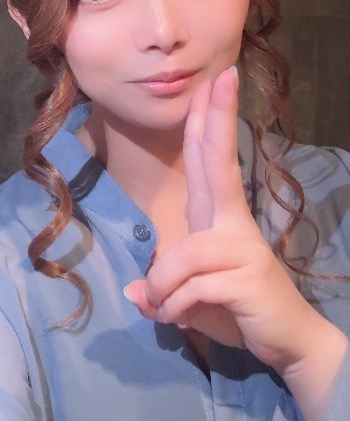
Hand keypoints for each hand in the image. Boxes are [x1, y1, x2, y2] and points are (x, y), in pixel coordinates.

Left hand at [124, 68, 346, 420]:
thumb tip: (133, 292)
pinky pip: (189, 288)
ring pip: (181, 256)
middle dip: (217, 119)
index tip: (215, 81)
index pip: (209, 160)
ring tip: (169, 310)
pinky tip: (183, 319)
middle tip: (223, 77)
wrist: (288, 344)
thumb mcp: (188, 297)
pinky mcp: (244, 279)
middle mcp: (232, 224)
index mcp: (218, 217)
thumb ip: (161, 287)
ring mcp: (241, 249)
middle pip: (218, 163)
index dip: (209, 121)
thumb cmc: (237, 310)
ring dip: (164, 289)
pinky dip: (175, 308)